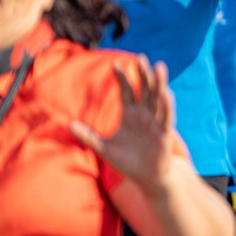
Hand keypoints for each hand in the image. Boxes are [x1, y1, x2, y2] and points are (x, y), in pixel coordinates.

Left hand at [71, 58, 184, 191]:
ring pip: (157, 98)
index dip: (122, 78)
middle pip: (144, 90)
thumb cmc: (128, 161)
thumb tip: (69, 124)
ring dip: (158, 83)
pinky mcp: (164, 133)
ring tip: (159, 67)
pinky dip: (166, 105)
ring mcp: (155, 122)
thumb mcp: (104, 147)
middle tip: (141, 57)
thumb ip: (88, 135)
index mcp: (130, 115)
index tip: (116, 64)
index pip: (127, 91)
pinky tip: (165, 93)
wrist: (146, 178)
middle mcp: (144, 115)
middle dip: (143, 74)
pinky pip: (166, 117)